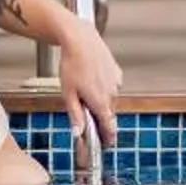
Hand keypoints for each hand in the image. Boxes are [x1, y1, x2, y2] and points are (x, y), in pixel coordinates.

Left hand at [55, 19, 121, 152]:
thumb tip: (78, 134)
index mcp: (100, 102)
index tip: (107, 144)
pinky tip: (92, 78)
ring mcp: (116, 83)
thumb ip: (75, 115)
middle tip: (85, 109)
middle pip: (108, 113)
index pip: (109, 127)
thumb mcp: (68, 93)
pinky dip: (103, 87)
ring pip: (109, 99)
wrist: (81, 40)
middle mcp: (112, 94)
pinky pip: (111, 87)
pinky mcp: (117, 73)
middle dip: (98, 115)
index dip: (108, 138)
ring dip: (100, 100)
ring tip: (84, 87)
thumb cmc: (72, 65)